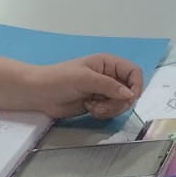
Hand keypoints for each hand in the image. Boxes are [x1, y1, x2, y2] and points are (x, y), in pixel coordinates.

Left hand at [23, 56, 143, 119]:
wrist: (39, 94)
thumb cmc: (60, 79)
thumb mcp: (86, 79)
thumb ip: (109, 86)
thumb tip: (130, 96)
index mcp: (108, 63)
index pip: (133, 72)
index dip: (136, 85)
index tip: (131, 99)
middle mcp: (108, 76)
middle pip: (129, 91)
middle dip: (118, 102)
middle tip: (103, 105)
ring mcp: (103, 91)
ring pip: (120, 103)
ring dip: (109, 109)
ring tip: (92, 107)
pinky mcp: (97, 104)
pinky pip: (110, 111)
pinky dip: (103, 113)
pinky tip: (89, 108)